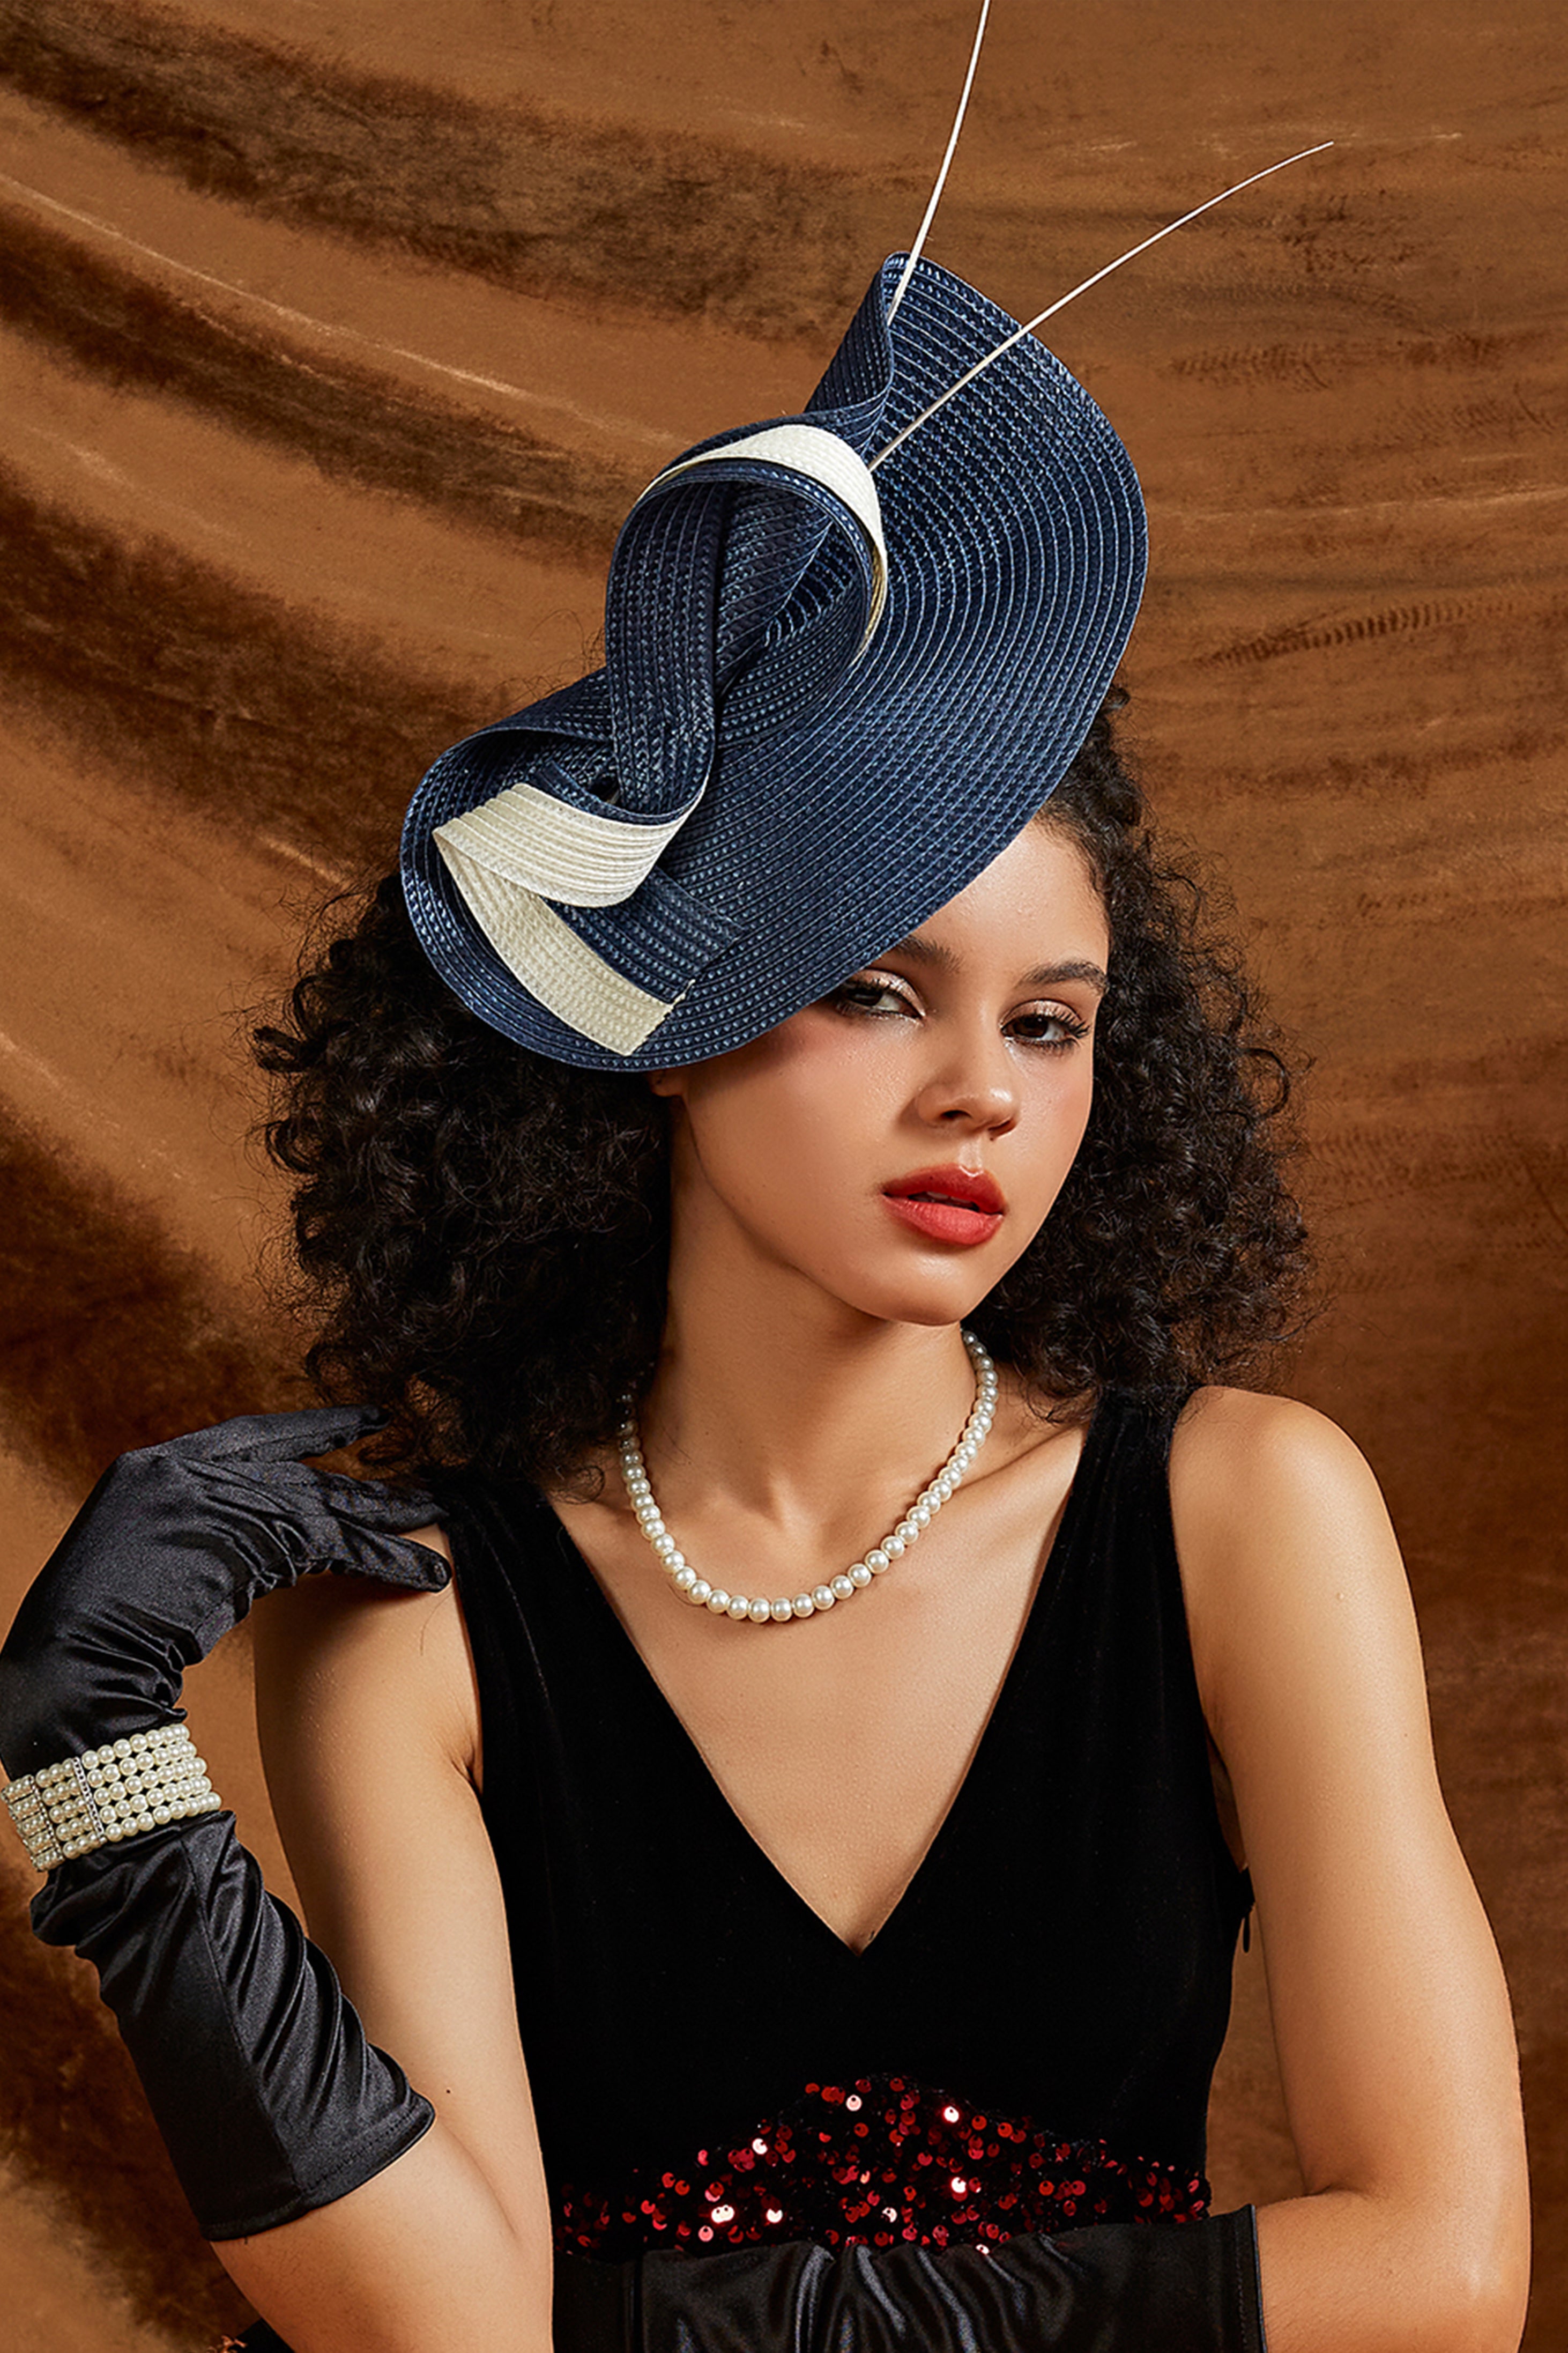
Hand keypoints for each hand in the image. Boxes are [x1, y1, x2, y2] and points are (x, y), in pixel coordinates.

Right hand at [0, 1406, 448, 1776]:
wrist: (73, 1661)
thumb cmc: (94, 1629)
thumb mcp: (139, 1555)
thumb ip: (190, 1529)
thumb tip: (236, 1543)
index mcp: (158, 1465)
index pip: (251, 1435)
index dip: (311, 1429)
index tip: (363, 1420)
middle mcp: (190, 1468)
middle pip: (297, 1469)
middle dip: (361, 1473)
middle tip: (422, 1469)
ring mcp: (222, 1501)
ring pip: (326, 1505)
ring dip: (388, 1519)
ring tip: (442, 1521)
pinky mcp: (256, 1543)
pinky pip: (340, 1545)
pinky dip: (385, 1559)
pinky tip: (425, 1572)